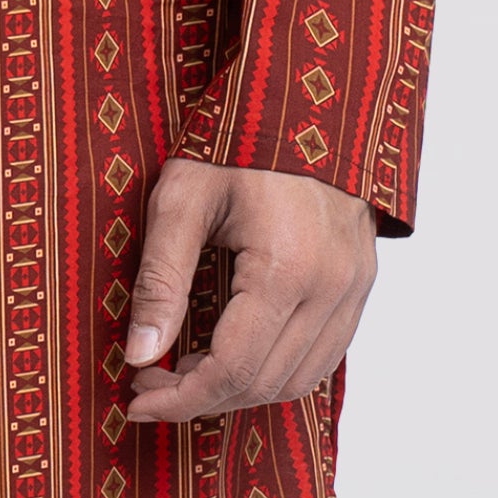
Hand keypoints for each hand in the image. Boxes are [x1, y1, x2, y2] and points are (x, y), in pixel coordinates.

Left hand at [118, 159, 375, 428]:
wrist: (305, 100)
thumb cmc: (236, 144)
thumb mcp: (181, 201)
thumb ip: (160, 281)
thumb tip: (139, 355)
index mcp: (286, 268)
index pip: (231, 369)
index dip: (179, 397)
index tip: (136, 398)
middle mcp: (332, 287)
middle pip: (263, 383)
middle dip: (200, 396)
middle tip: (150, 380)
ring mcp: (355, 289)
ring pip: (297, 380)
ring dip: (239, 389)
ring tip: (187, 368)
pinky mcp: (361, 286)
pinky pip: (323, 358)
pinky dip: (276, 371)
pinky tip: (235, 355)